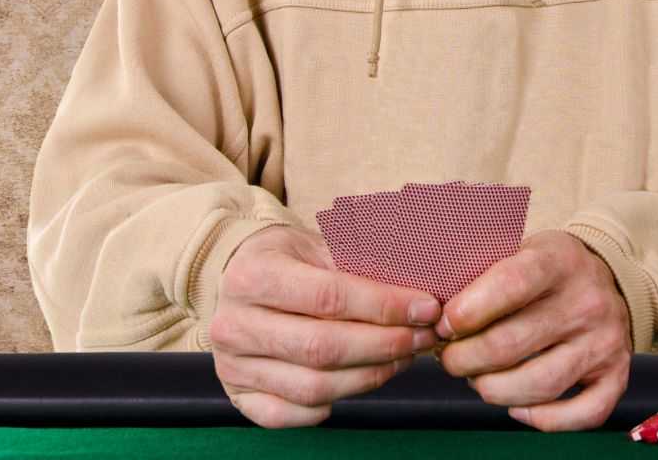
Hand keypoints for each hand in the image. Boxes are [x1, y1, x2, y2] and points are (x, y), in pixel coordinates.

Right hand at [210, 225, 442, 427]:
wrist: (233, 274)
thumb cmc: (285, 256)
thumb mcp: (314, 243)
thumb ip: (357, 265)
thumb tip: (415, 292)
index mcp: (254, 275)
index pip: (329, 298)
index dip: (384, 307)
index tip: (425, 308)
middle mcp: (234, 324)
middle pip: (322, 348)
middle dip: (384, 345)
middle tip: (422, 337)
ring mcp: (232, 365)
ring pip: (312, 388)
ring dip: (369, 376)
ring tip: (403, 357)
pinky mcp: (237, 395)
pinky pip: (289, 414)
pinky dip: (329, 406)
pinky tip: (359, 380)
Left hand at [432, 229, 632, 430]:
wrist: (607, 275)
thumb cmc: (546, 267)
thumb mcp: (520, 248)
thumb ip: (484, 270)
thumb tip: (433, 307)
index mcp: (558, 260)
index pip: (510, 284)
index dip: (469, 310)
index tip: (444, 324)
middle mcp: (586, 301)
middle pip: (514, 343)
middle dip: (467, 359)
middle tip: (449, 359)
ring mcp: (605, 341)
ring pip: (540, 384)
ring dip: (494, 390)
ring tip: (476, 380)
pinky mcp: (617, 375)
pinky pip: (581, 413)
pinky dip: (542, 418)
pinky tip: (516, 406)